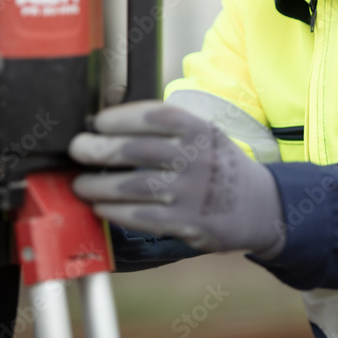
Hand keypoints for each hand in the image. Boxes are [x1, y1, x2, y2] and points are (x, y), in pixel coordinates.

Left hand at [68, 101, 285, 257]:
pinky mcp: (188, 222)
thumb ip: (168, 128)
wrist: (260, 205)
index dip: (120, 117)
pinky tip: (101, 207)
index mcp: (200, 130)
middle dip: (99, 149)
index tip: (97, 122)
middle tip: (78, 149)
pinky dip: (115, 211)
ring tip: (81, 184)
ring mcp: (192, 191)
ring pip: (134, 185)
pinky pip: (143, 216)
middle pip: (138, 149)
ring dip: (99, 185)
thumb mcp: (205, 135)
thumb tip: (111, 124)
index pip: (155, 115)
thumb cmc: (219, 165)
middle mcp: (197, 157)